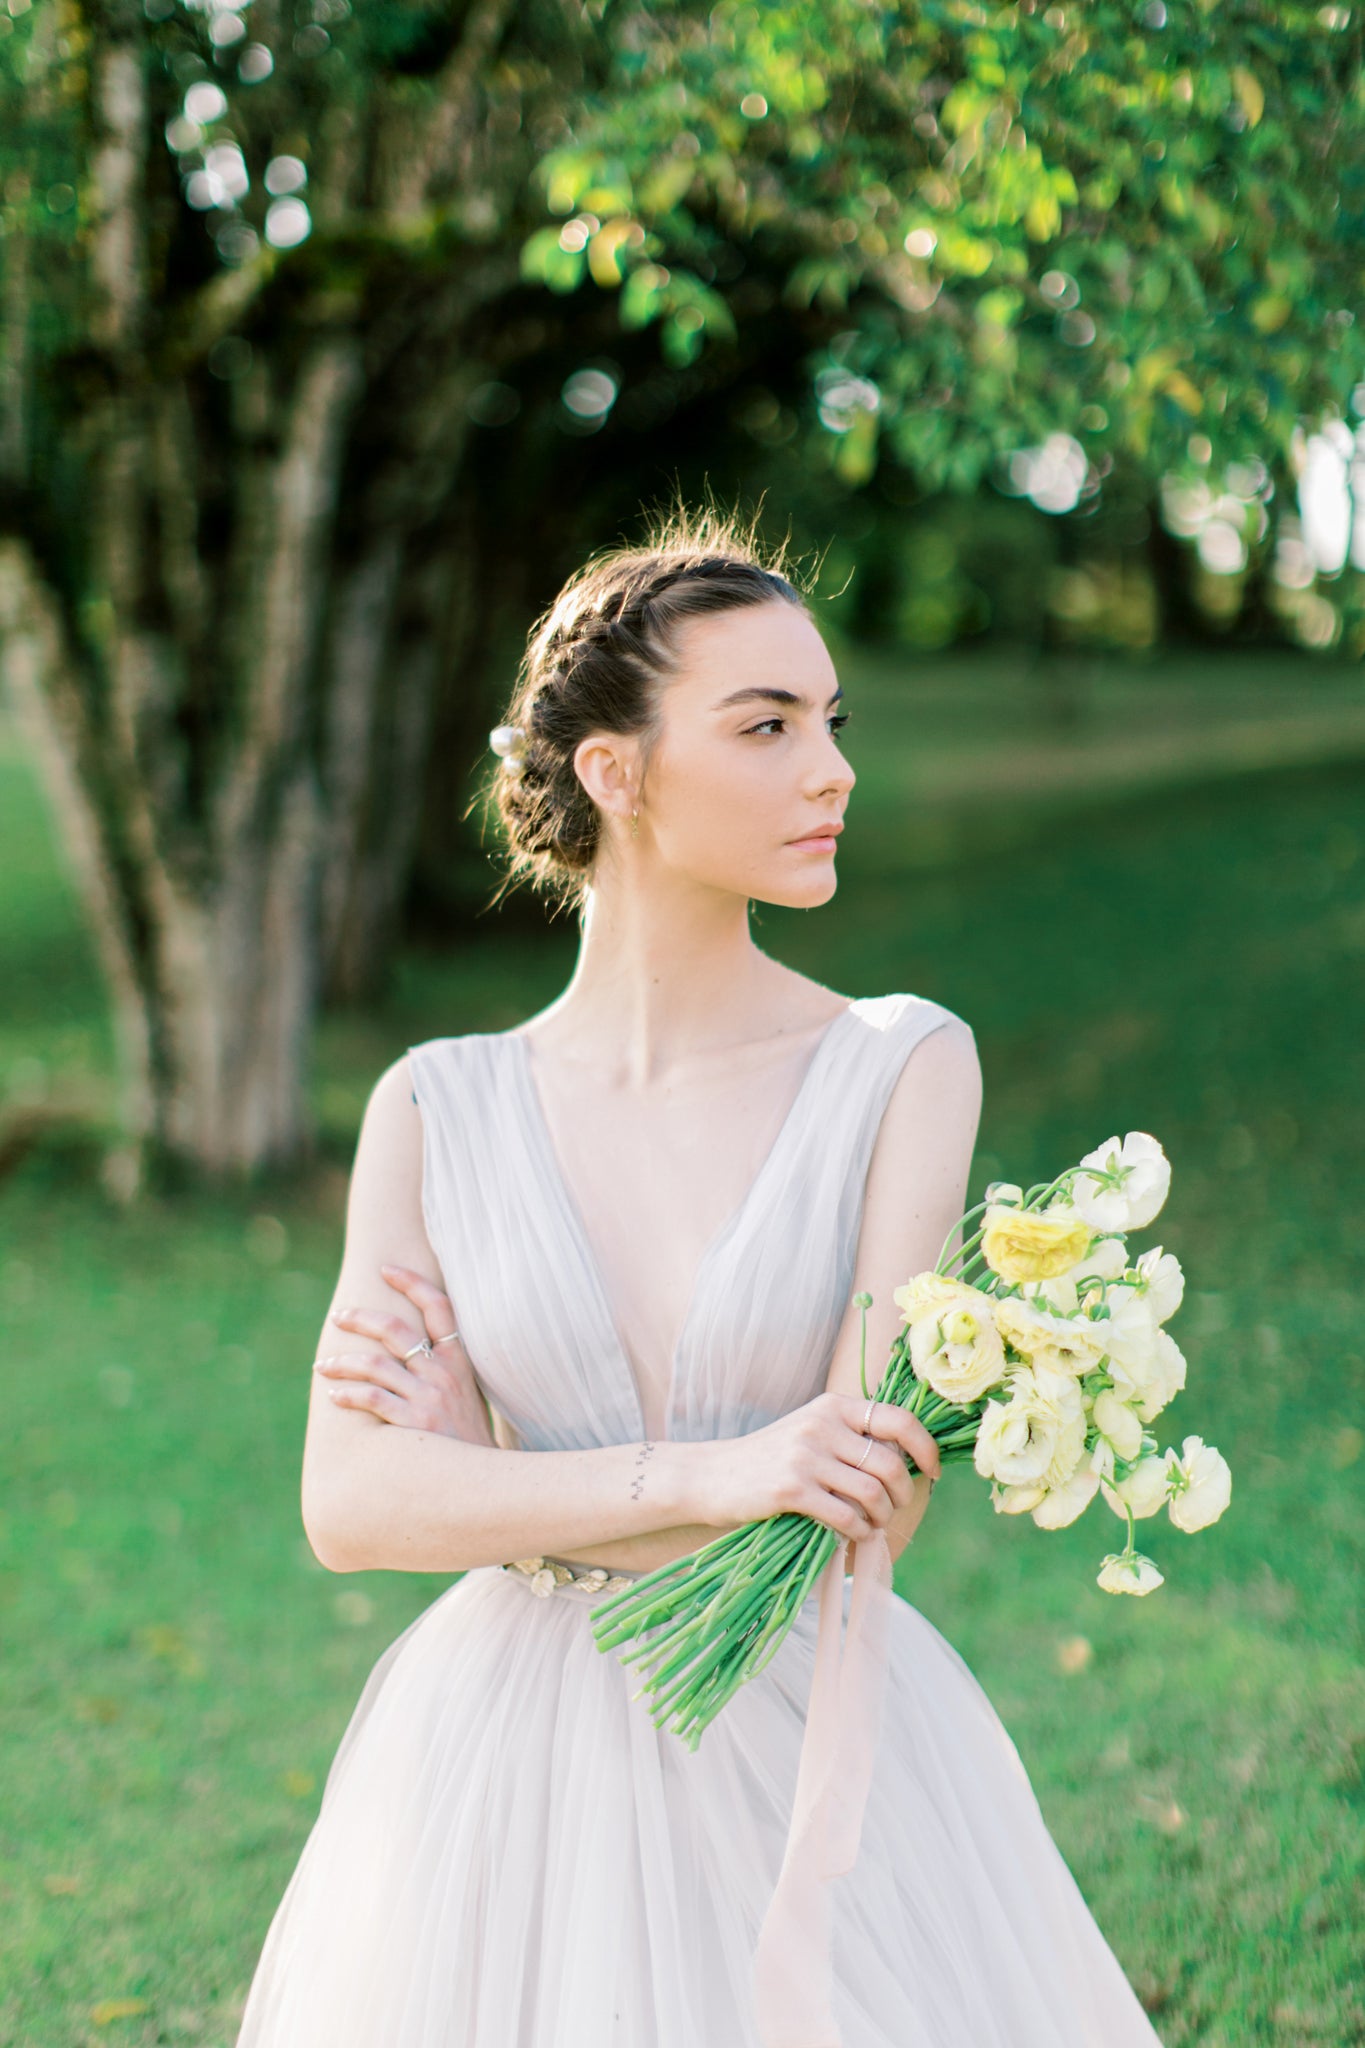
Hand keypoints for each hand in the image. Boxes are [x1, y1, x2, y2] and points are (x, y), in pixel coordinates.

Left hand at [315, 1266, 495, 1446]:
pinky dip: (348, 1395)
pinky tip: (335, 1397)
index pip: (439, 1307)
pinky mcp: (413, 1423)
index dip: (413, 1283)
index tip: (387, 1269)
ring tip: (323, 1366)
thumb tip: (415, 1350)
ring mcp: (428, 1398)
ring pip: (374, 1365)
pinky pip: (372, 1399)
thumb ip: (446, 1371)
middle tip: (339, 1316)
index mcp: (460, 1361)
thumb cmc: (470, 1440)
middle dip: (361, 1318)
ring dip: (342, 1363)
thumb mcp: (469, 1396)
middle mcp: (443, 1374)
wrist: (484, 1482)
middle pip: (395, 1330)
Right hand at [696, 1391, 940, 1542]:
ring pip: (872, 1492)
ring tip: (871, 1524)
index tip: (932, 1471)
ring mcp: (805, 1456)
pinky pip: (846, 1516)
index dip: (926, 1447)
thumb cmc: (769, 1459)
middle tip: (892, 1509)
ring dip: (880, 1517)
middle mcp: (822, 1425)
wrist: (712, 1476)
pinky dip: (858, 1532)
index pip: (899, 1419)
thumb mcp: (811, 1431)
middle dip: (902, 1495)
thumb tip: (908, 1460)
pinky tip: (852, 1535)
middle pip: (890, 1464)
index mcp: (833, 1406)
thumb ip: (851, 1437)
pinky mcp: (791, 1489)